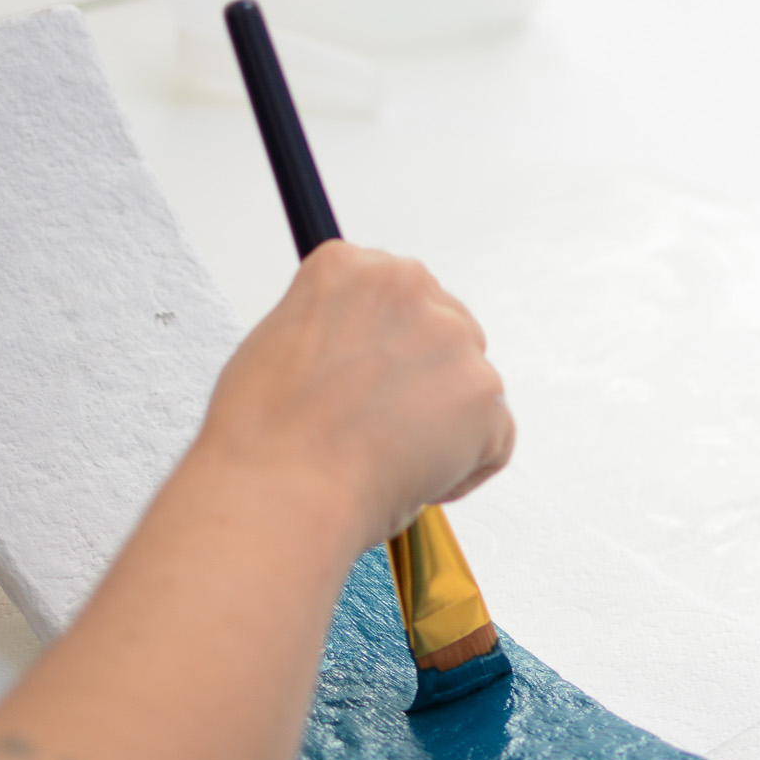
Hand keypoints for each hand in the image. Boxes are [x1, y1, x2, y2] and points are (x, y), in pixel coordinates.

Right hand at [197, 242, 514, 547]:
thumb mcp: (279, 346)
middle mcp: (407, 286)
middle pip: (446, 331)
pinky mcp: (484, 393)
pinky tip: (414, 480)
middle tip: (379, 429)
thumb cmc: (265, 438)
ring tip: (384, 458)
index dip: (385, 351)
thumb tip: (364, 355)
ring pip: (470, 386)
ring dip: (444, 426)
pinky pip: (495, 438)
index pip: (399, 297)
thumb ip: (335, 332)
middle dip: (425, 382)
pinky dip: (465, 469)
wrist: (281, 491)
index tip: (367, 383)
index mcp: (349, 267)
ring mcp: (452, 338)